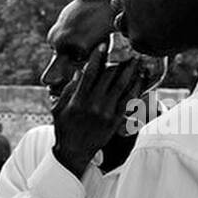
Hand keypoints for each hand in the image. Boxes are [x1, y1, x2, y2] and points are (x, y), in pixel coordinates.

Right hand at [51, 45, 148, 177]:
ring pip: (121, 86)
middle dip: (117, 60)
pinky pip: (128, 101)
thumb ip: (67, 90)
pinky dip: (135, 88)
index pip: (89, 73)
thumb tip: (78, 72)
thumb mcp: (58, 109)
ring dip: (130, 71)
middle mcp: (93, 105)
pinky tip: (140, 78)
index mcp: (78, 100)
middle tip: (124, 47)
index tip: (102, 45)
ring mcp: (106, 113)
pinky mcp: (115, 121)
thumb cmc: (64, 129)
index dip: (96, 58)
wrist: (74, 152)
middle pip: (108, 76)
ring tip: (136, 59)